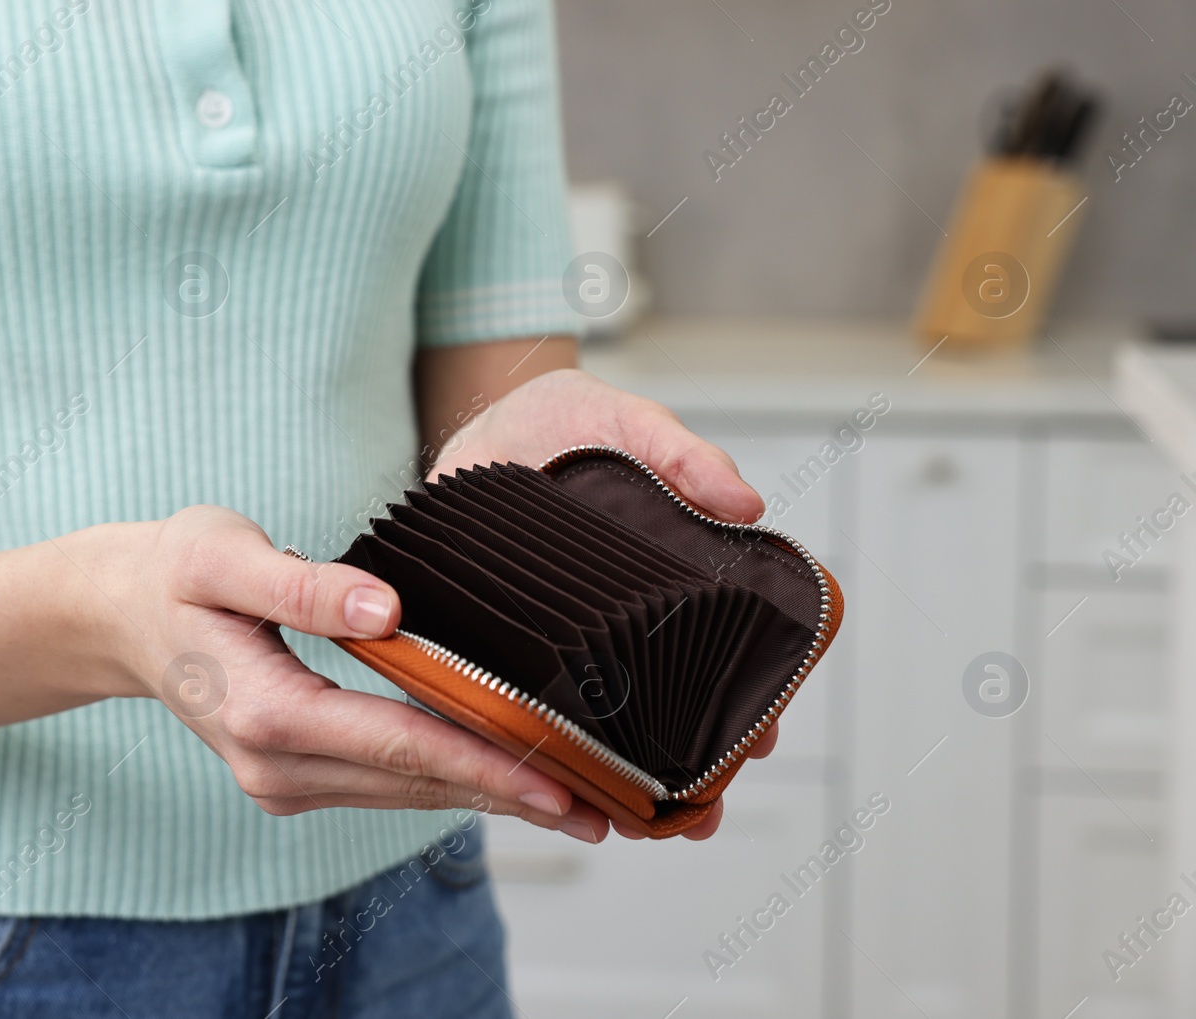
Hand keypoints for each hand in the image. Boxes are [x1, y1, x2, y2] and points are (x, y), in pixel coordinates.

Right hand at [87, 506, 612, 842]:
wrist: (121, 616)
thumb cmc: (175, 573)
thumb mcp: (222, 555)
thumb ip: (300, 583)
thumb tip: (383, 610)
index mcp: (265, 714)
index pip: (400, 745)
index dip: (485, 763)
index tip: (559, 781)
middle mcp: (277, 765)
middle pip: (417, 784)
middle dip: (511, 797)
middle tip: (605, 812)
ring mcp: (285, 779)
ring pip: (408, 793)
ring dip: (490, 798)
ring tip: (577, 805)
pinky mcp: (297, 774)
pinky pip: (388, 782)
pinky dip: (450, 782)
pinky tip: (504, 779)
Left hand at [432, 367, 778, 838]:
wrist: (478, 420)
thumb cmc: (562, 419)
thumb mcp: (626, 421)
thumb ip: (680, 453)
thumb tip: (744, 505)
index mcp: (659, 580)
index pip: (715, 651)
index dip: (741, 700)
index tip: (758, 740)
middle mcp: (611, 621)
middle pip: (659, 702)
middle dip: (684, 760)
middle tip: (699, 808)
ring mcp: (554, 638)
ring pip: (592, 719)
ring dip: (615, 770)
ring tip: (636, 817)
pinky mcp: (493, 642)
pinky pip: (514, 701)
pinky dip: (532, 744)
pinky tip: (546, 780)